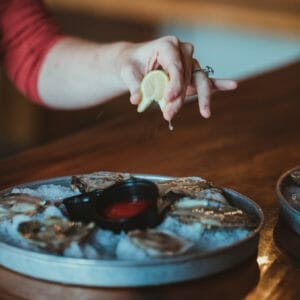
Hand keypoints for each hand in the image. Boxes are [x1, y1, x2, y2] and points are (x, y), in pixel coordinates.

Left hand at [118, 36, 236, 120]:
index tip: (167, 99)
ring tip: (205, 113)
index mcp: (167, 45)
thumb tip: (137, 100)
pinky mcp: (192, 74)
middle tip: (168, 114)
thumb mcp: (127, 72)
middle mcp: (182, 51)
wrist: (136, 63)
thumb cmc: (131, 65)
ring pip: (199, 80)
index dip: (174, 84)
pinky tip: (232, 86)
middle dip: (179, 98)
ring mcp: (190, 62)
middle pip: (187, 77)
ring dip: (201, 98)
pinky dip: (220, 84)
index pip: (176, 66)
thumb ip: (133, 85)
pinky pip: (208, 79)